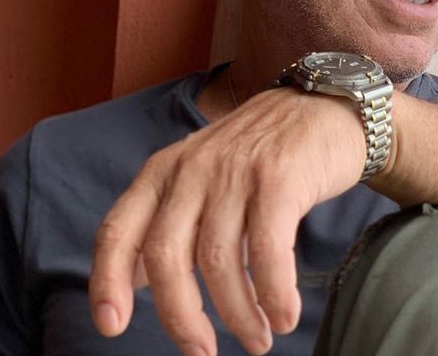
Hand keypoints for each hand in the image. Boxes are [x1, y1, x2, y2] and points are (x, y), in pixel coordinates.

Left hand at [88, 88, 365, 355]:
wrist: (329, 107)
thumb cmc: (267, 152)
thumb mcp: (206, 173)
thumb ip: (173, 219)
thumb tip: (134, 279)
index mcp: (165, 170)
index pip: (119, 230)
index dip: (108, 282)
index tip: (112, 326)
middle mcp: (193, 168)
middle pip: (167, 257)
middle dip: (181, 317)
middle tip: (202, 352)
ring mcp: (236, 170)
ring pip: (220, 260)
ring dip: (238, 314)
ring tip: (259, 339)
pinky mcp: (280, 177)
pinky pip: (268, 251)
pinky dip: (274, 293)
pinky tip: (284, 316)